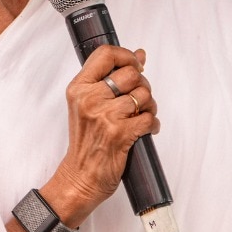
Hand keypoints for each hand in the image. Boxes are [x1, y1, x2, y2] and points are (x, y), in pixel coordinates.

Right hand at [48, 45, 159, 224]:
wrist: (80, 177)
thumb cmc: (86, 141)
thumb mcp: (88, 104)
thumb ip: (110, 78)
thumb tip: (139, 55)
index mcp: (79, 88)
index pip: (105, 54)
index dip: (127, 56)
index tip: (135, 65)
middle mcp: (89, 99)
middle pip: (131, 74)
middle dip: (142, 86)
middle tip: (138, 100)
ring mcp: (104, 116)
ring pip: (143, 95)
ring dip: (149, 107)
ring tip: (140, 117)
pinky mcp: (119, 134)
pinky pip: (148, 118)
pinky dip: (152, 124)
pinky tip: (144, 130)